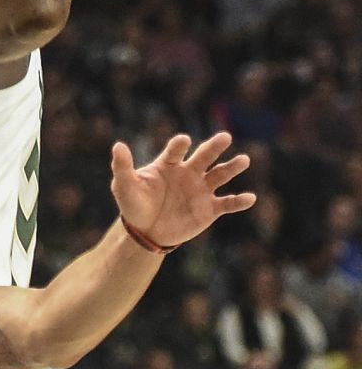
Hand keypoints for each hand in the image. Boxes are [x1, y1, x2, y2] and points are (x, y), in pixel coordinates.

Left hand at [110, 133, 254, 248]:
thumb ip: (122, 166)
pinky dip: (239, 201)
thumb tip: (118, 146)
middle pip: (204, 156)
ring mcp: (201, 190)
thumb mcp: (124, 186)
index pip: (175, 151)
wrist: (145, 230)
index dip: (179, 145)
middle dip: (214, 147)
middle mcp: (188, 173)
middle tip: (224, 137)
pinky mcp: (210, 208)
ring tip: (244, 160)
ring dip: (232, 167)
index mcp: (169, 164)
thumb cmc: (134, 204)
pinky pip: (228, 203)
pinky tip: (250, 198)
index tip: (183, 141)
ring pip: (220, 175)